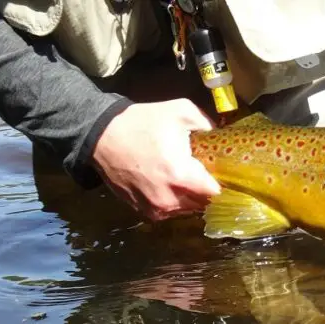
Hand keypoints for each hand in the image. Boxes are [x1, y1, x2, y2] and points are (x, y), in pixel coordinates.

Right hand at [92, 99, 221, 220]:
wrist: (102, 136)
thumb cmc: (142, 122)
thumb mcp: (180, 111)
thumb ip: (207, 123)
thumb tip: (220, 134)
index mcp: (181, 175)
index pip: (215, 192)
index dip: (222, 182)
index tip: (222, 172)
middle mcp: (169, 199)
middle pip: (203, 204)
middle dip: (206, 190)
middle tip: (204, 173)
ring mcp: (155, 208)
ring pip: (186, 210)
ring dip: (191, 197)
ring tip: (185, 178)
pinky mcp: (143, 211)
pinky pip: (169, 212)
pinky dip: (173, 202)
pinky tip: (170, 184)